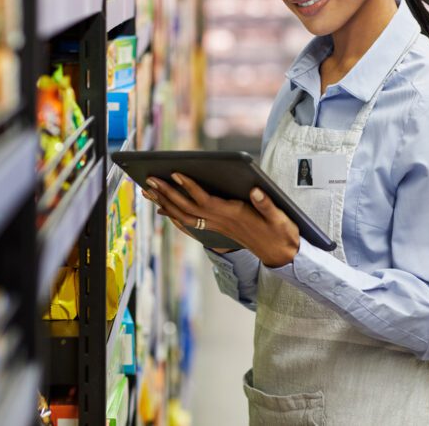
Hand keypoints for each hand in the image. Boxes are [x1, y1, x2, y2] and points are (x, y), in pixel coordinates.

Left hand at [141, 173, 300, 267]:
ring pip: (184, 216)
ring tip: (148, 191)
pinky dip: (173, 216)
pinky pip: (189, 224)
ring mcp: (216, 227)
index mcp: (233, 214)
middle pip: (187, 207)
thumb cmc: (280, 233)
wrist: (280, 254)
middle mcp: (220, 221)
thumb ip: (266, 204)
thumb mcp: (279, 217)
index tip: (175, 173)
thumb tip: (256, 190)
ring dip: (164, 203)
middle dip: (167, 193)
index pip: (205, 199)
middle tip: (149, 179)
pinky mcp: (216, 230)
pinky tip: (163, 210)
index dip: (190, 187)